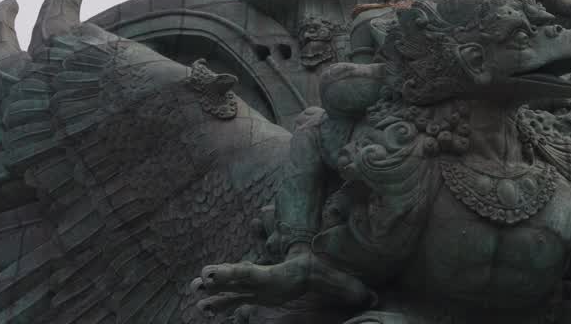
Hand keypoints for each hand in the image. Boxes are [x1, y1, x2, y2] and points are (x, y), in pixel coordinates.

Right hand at [190, 253, 374, 315]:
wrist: (311, 260)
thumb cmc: (322, 269)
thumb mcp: (336, 279)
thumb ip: (352, 289)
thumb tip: (375, 299)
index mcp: (278, 275)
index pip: (257, 274)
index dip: (238, 274)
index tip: (219, 271)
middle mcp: (264, 279)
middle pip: (240, 278)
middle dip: (222, 278)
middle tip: (202, 278)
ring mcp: (257, 286)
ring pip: (232, 288)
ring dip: (215, 291)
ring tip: (194, 291)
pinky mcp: (255, 294)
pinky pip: (233, 300)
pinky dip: (219, 304)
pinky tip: (204, 310)